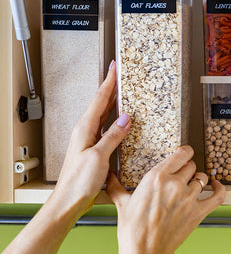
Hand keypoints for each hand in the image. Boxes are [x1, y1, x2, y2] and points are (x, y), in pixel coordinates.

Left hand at [4, 60, 131, 253]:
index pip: (100, 98)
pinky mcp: (94, 147)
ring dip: (114, 101)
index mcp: (85, 128)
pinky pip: (106, 126)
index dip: (109, 81)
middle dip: (112, 86)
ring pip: (104, 113)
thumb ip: (112, 136)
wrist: (68, 200)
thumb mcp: (98, 157)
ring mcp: (89, 138)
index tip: (115, 67)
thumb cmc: (78, 182)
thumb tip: (126, 118)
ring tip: (124, 90)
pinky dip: (115, 117)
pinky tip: (122, 119)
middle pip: (102, 102)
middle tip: (121, 73)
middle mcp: (85, 130)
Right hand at [107, 145, 225, 253]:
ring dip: (198, 180)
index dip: (185, 152)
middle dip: (187, 169)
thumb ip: (116, 186)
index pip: (182, 153)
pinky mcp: (198, 212)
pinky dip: (220, 188)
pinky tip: (216, 186)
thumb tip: (108, 176)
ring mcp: (189, 198)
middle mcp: (175, 184)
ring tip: (192, 184)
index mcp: (157, 177)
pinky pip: (217, 195)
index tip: (184, 154)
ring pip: (202, 178)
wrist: (143, 251)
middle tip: (181, 176)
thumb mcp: (122, 203)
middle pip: (191, 166)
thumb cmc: (133, 230)